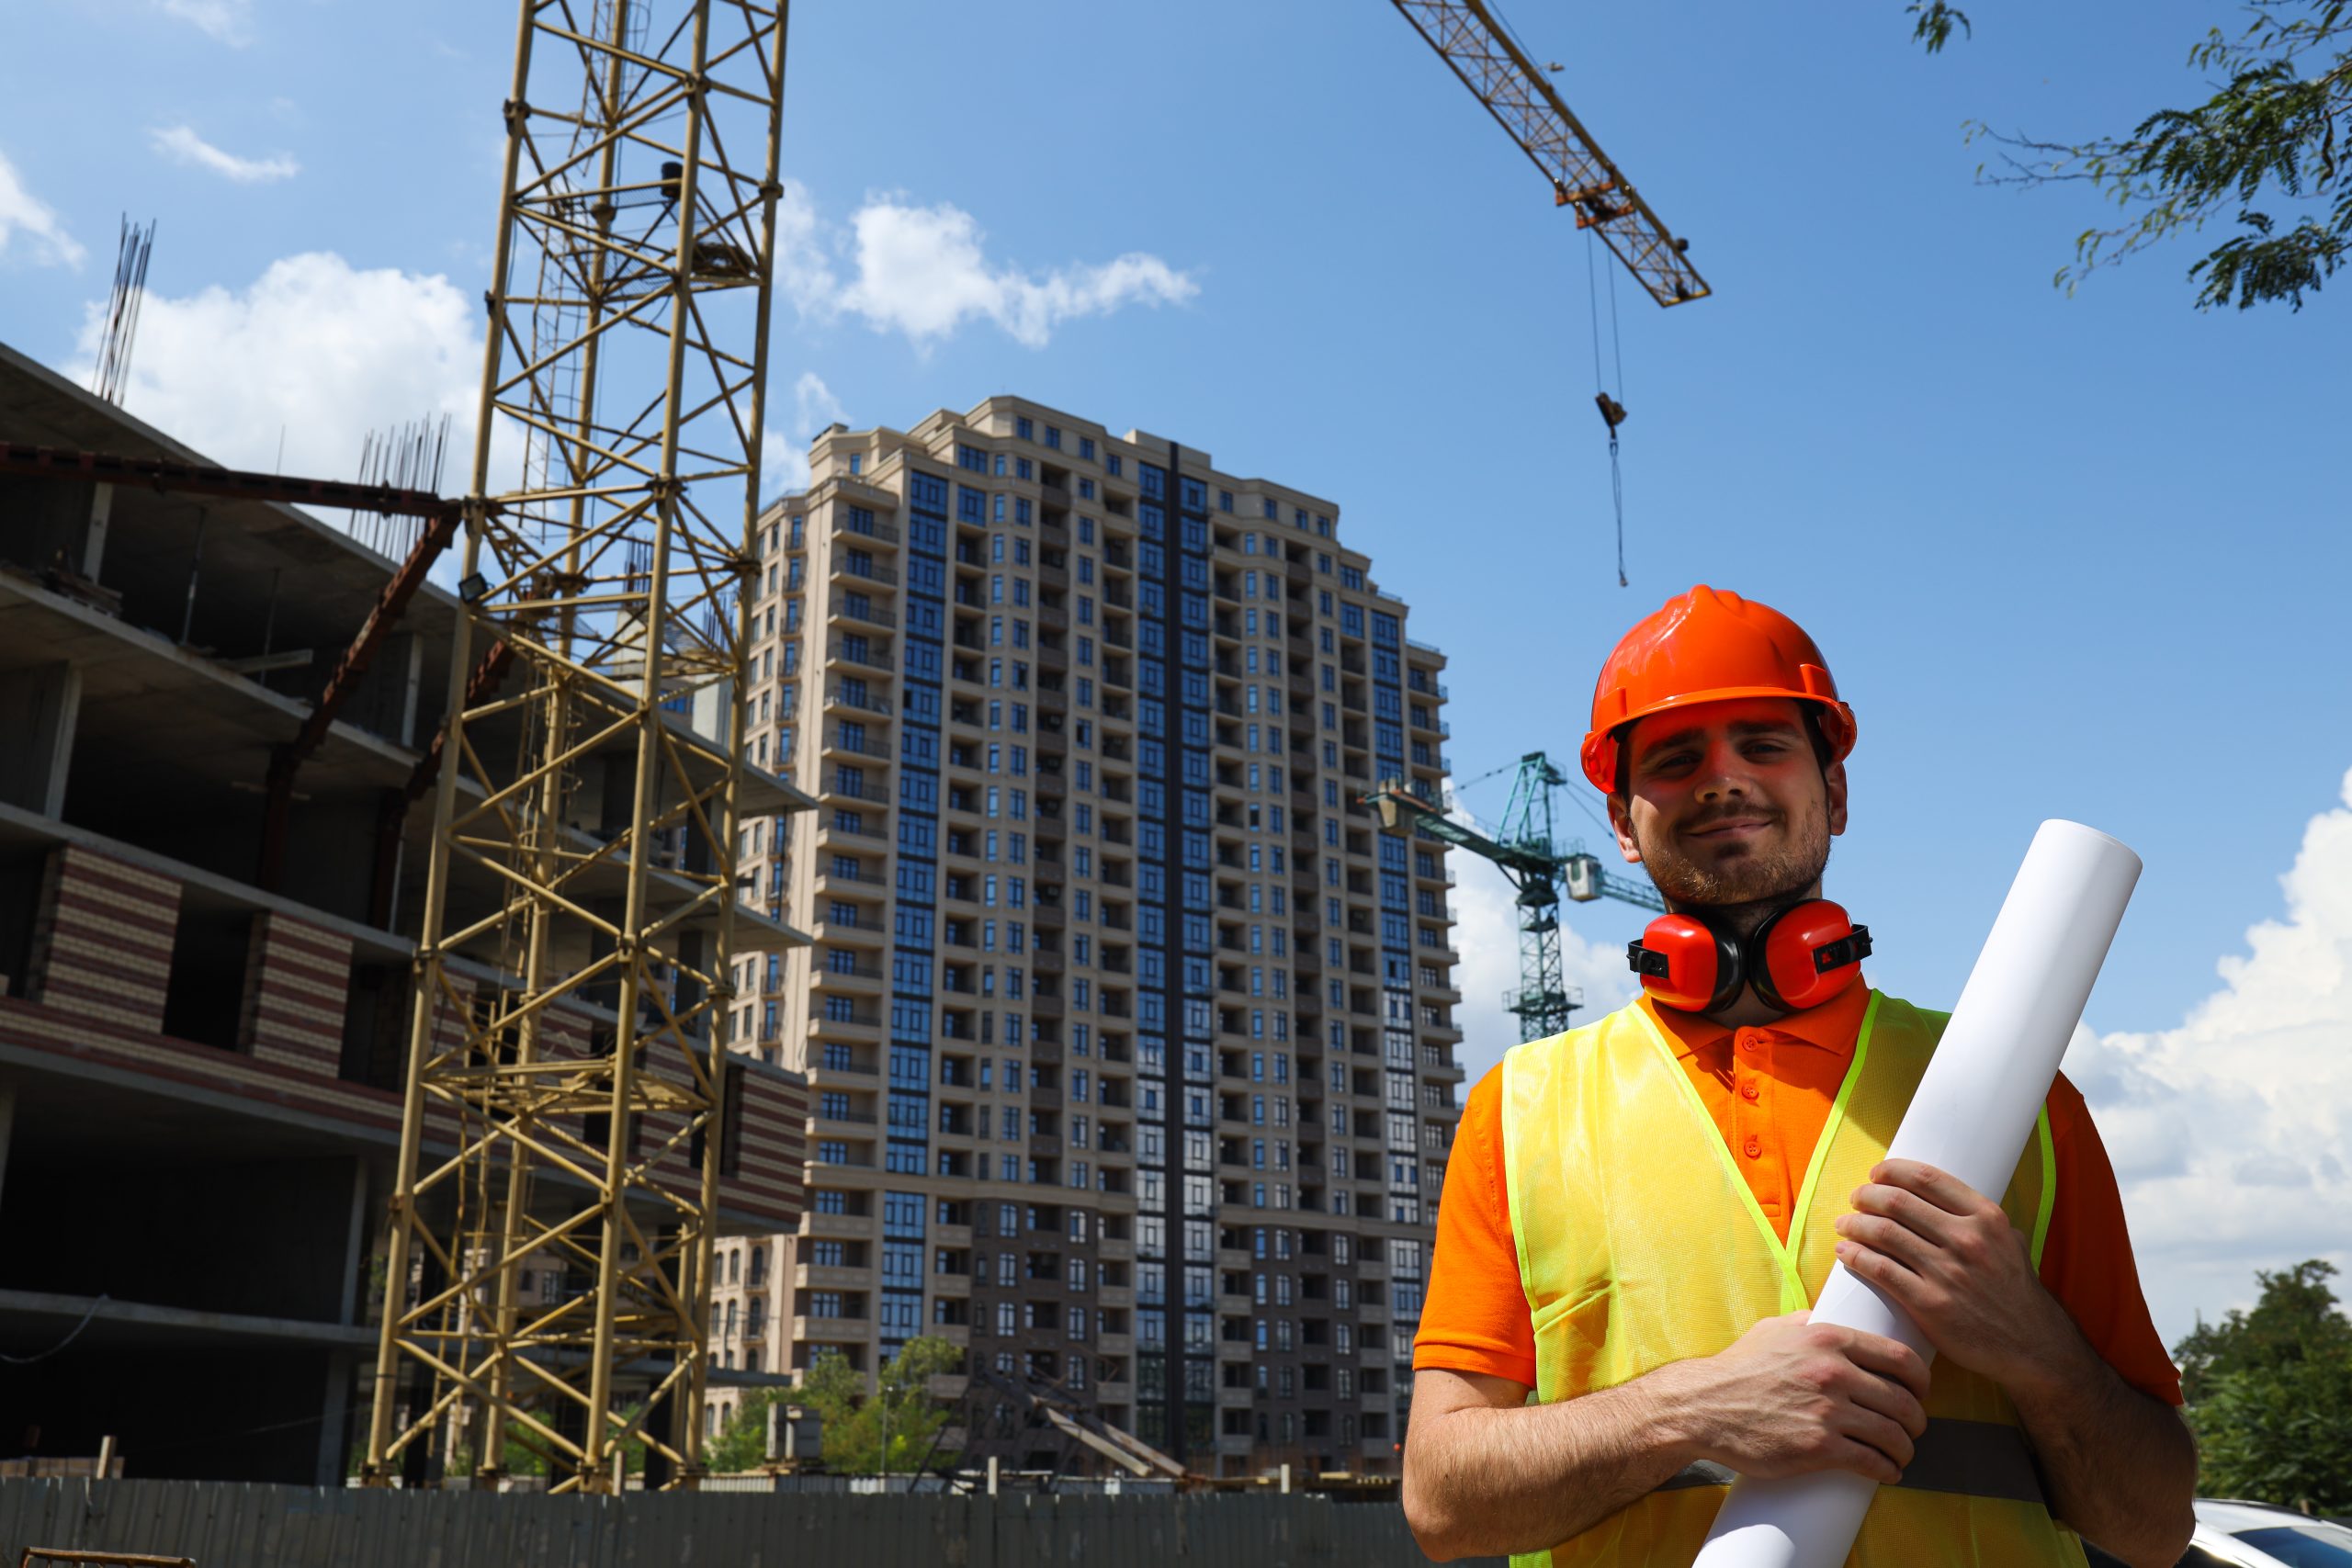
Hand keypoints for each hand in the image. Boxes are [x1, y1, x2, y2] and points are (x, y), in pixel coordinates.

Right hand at [1663, 1310, 1929, 1484]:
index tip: (1921, 1390)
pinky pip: (1872, 1461)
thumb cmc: (1737, 1368)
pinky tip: (1888, 1471)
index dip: (1921, 1379)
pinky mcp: (1819, 1447)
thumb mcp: (1774, 1329)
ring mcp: (1828, 1411)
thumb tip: (1829, 1318)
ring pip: (1893, 1433)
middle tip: (1913, 1427)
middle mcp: (1834, 1373)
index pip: (1900, 1357)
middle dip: (1916, 1419)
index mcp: (1828, 1339)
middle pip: (1903, 1400)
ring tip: (1901, 1453)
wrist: (1702, 1406)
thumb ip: (1808, 1322)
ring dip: (1905, 1448)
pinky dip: (1887, 1469)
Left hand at [1832, 1158, 2070, 1388]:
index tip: (1876, 1174)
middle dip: (1867, 1195)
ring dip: (1854, 1223)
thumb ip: (1978, 1218)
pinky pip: (1880, 1270)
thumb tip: (1937, 1195)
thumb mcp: (2010, 1241)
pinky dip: (1855, 1256)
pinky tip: (1845, 1251)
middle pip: (1897, 1201)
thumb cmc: (2015, 1291)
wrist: (2031, 1345)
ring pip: (1883, 1233)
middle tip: (1855, 1198)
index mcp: (1986, 1218)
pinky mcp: (1930, 1304)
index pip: (1926, 1178)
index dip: (1892, 1171)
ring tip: (1845, 1224)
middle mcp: (1967, 1240)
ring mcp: (1947, 1272)